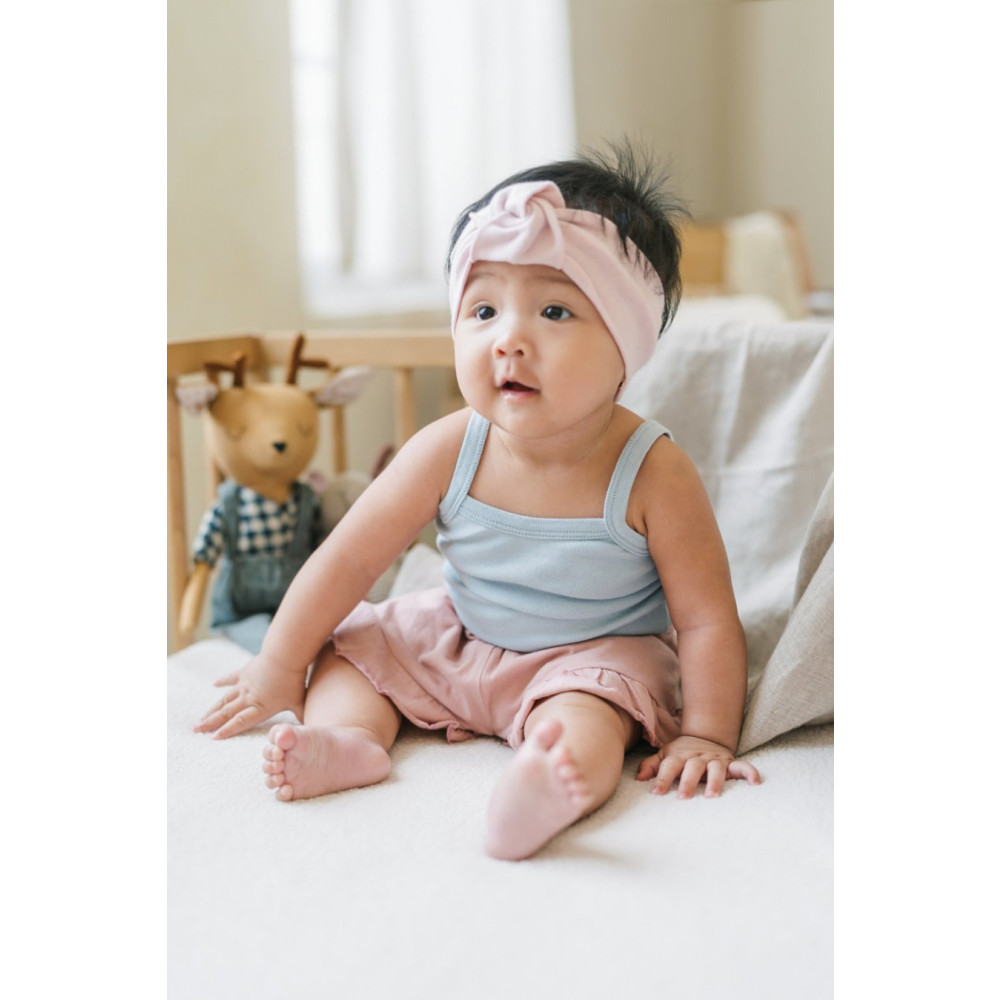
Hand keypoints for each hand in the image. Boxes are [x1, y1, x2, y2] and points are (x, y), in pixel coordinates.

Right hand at [194, 652, 305, 738]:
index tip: (213, 738)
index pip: (241, 722)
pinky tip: (214, 684)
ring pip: (225, 699)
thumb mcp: (299, 701)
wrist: (285, 654)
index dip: (227, 731)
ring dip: (212, 708)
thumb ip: (301, 716)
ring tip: (200, 717)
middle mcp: (248, 697)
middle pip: (227, 712)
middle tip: (196, 730)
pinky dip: (223, 681)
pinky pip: (232, 678)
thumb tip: (308, 731)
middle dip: (211, 722)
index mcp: (260, 707)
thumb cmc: (294, 679)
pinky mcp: (245, 671)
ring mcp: (245, 684)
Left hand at [637, 735, 760, 798]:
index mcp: (679, 756)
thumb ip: (651, 766)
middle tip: (683, 797)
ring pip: (716, 769)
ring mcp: (715, 759)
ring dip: (715, 781)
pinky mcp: (730, 762)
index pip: (669, 766)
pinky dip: (749, 772)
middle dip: (687, 781)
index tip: (656, 792)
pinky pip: (742, 766)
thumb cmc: (681, 754)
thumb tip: (638, 778)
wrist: (705, 737)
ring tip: (712, 796)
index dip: (661, 778)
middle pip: (692, 767)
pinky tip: (755, 782)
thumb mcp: (664, 755)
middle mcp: (697, 757)